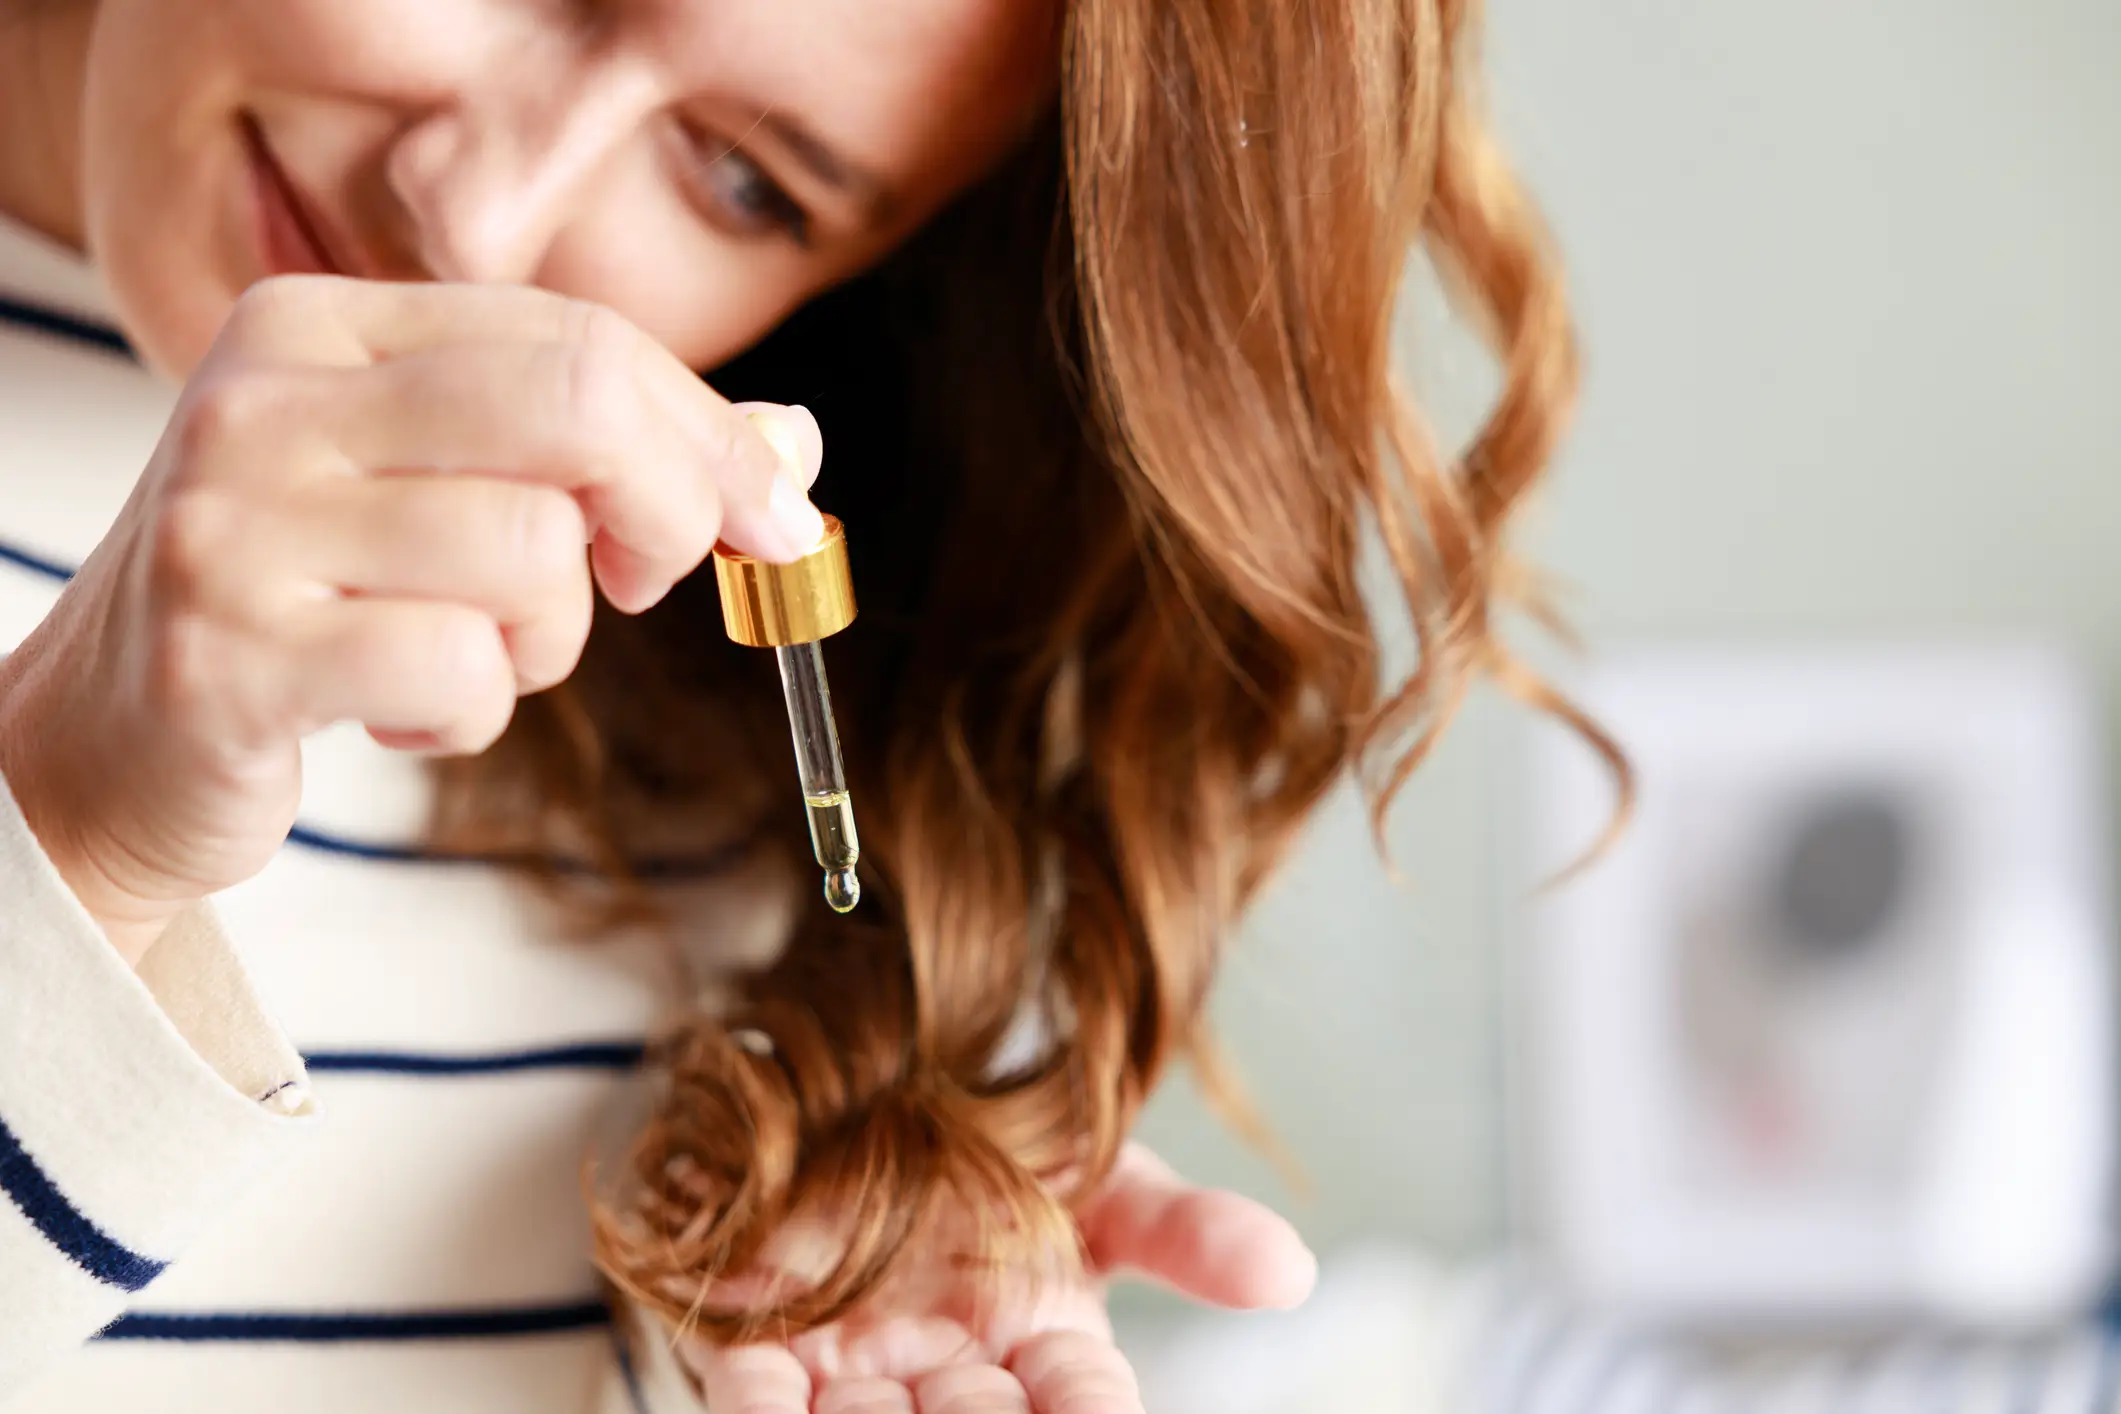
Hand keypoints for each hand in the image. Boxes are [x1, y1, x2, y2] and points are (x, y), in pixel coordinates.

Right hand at [0, 276, 824, 963]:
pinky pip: (459, 668)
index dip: (709, 435)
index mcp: (322, 325)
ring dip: (547, 642)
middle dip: (672, 507)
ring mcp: (235, 522)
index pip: (581, 340)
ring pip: (532, 555)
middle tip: (645, 581)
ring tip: (467, 658)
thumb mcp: (449, 493)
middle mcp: (268, 397)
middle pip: (579, 407)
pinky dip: (473, 712)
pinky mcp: (229, 655)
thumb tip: (795, 441)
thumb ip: (611, 454)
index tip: (775, 513)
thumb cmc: (311, 603)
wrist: (109, 738)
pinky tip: (406, 715)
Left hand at [684, 1145, 1315, 1412]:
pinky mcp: (761, 1341)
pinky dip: (764, 1407)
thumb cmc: (1008, 1153)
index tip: (1097, 1408)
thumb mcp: (1109, 1182)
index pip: (1087, 1406)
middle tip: (974, 1407)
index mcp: (1047, 1348)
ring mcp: (856, 1367)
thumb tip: (1291, 1272)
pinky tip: (775, 1407)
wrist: (882, 1092)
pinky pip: (757, 1392)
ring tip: (884, 1406)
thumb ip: (1187, 1234)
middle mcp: (953, 1376)